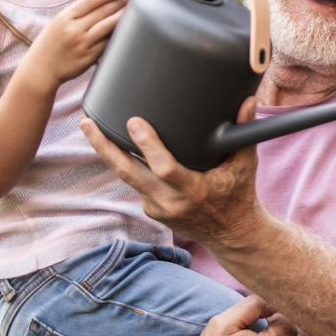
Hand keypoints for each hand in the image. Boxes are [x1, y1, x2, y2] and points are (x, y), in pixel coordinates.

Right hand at [24, 0, 126, 88]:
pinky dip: (115, 35)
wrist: (41, 70)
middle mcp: (73, 30)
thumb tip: (100, 2)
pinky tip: (123, 29)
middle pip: (100, 13)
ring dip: (120, 17)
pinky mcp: (88, 58)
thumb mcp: (57, 23)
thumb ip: (76, 13)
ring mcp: (81, 45)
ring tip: (130, 11)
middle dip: (116, 4)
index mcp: (64, 18)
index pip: (88, 2)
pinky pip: (106, 43)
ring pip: (107, 27)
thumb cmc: (50, 44)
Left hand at [78, 97, 262, 249]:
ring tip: (90, 128)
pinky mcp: (151, 211)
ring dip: (107, 153)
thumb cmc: (239, 194)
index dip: (147, 146)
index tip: (134, 122)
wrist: (232, 234)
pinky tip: (116, 145)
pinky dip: (126, 164)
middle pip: (129, 173)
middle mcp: (171, 202)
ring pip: (126, 178)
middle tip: (87, 123)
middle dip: (105, 147)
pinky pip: (135, 183)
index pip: (163, 167)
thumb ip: (244, 131)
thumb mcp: (245, 164)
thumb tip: (248, 101)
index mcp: (194, 190)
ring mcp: (158, 209)